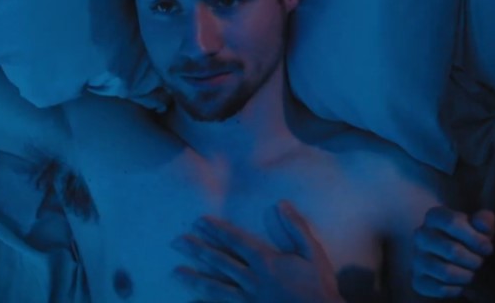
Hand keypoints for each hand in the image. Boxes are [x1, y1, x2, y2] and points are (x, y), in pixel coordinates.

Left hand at [171, 200, 343, 302]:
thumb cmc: (319, 285)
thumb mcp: (313, 252)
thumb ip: (296, 227)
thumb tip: (281, 203)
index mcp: (266, 262)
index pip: (235, 241)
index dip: (216, 230)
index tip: (199, 221)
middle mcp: (252, 280)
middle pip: (219, 262)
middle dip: (197, 250)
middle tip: (176, 242)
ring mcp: (248, 300)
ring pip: (215, 287)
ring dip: (194, 278)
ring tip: (175, 272)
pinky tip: (192, 301)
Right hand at [412, 207, 494, 297]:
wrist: (453, 259)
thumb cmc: (469, 240)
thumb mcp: (479, 228)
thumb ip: (484, 222)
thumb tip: (484, 222)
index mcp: (434, 216)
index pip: (453, 223)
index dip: (475, 238)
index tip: (488, 248)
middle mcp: (421, 235)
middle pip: (452, 250)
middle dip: (474, 260)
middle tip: (479, 262)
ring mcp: (417, 258)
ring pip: (446, 272)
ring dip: (466, 276)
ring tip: (471, 273)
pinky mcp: (418, 280)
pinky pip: (440, 289)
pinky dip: (456, 289)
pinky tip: (459, 283)